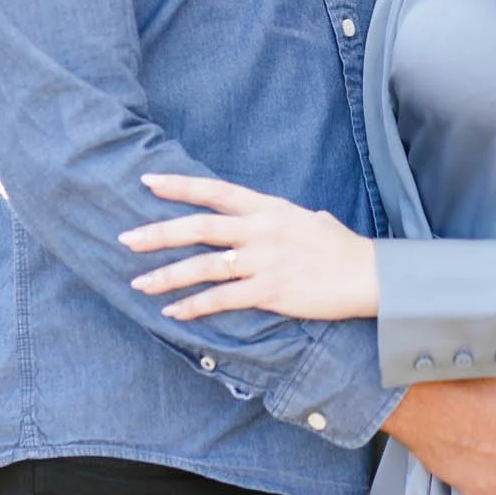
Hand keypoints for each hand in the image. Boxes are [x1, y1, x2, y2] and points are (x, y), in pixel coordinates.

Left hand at [121, 172, 379, 322]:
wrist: (369, 276)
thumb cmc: (341, 248)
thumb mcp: (310, 219)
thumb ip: (283, 217)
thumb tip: (273, 217)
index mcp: (268, 208)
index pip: (216, 191)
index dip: (180, 186)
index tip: (147, 182)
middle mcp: (262, 230)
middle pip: (199, 228)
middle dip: (159, 233)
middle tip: (126, 239)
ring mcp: (265, 260)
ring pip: (204, 266)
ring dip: (168, 275)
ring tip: (139, 283)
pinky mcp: (271, 290)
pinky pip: (223, 299)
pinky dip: (194, 306)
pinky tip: (174, 312)